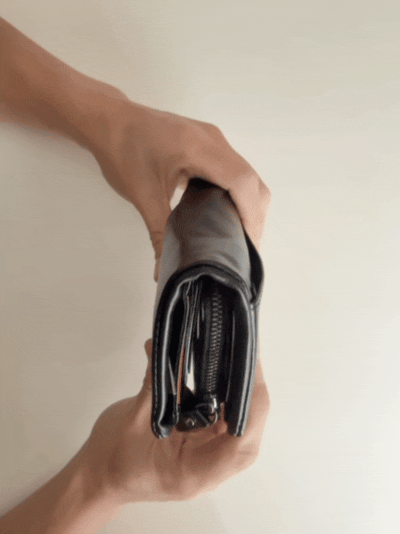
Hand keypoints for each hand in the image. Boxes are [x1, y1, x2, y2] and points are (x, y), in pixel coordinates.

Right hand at [78, 339, 269, 503]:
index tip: (249, 368)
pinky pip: (219, 411)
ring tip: (237, 352)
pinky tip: (217, 363)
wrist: (98, 476)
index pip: (241, 442)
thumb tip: (167, 345)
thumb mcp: (132, 421)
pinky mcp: (199, 437)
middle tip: (245, 351)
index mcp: (196, 473)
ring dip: (237, 387)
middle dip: (249, 389)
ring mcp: (206, 452)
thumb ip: (156, 384)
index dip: (250, 404)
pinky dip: (220, 388)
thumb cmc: (112, 461)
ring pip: (236, 418)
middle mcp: (208, 465)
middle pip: (245, 428)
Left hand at [91, 99, 270, 279]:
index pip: (242, 181)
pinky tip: (224, 213)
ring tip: (236, 235)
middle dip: (254, 215)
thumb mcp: (142, 196)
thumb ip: (159, 234)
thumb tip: (164, 268)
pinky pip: (234, 170)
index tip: (247, 244)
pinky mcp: (208, 143)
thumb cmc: (121, 150)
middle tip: (243, 247)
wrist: (108, 120)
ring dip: (248, 205)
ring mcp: (213, 139)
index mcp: (199, 148)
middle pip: (252, 180)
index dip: (251, 215)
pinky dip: (237, 193)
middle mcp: (213, 140)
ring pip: (247, 174)